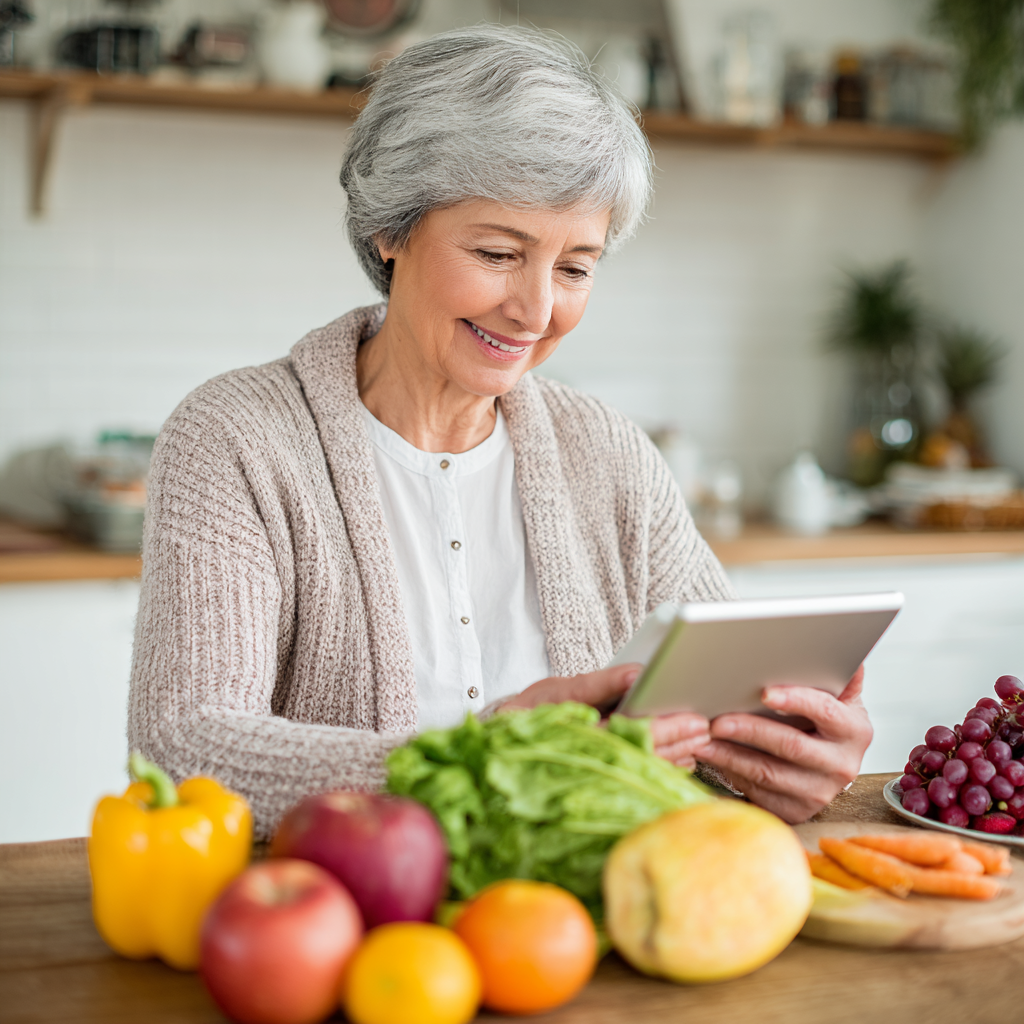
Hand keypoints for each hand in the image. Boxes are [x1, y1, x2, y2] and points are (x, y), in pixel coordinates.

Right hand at [499, 666, 711, 767]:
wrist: (499, 747)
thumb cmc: (525, 716)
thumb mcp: (556, 692)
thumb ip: (596, 685)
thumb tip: (636, 674)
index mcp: (578, 739)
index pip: (630, 735)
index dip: (664, 729)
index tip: (691, 720)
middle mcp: (588, 764)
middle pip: (643, 754)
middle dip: (676, 741)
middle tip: (703, 727)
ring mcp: (594, 778)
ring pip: (642, 768)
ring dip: (673, 755)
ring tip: (697, 739)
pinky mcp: (598, 783)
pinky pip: (635, 777)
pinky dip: (660, 766)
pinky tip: (680, 758)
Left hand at [692, 666, 871, 823]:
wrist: (830, 765)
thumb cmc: (826, 723)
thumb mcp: (840, 698)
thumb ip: (839, 676)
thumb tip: (844, 652)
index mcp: (854, 730)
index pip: (824, 711)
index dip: (795, 700)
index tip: (766, 692)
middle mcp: (841, 765)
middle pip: (790, 746)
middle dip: (749, 730)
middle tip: (717, 720)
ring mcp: (819, 792)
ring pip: (767, 773)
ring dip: (730, 754)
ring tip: (703, 738)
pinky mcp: (796, 810)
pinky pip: (758, 791)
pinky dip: (731, 772)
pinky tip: (712, 756)